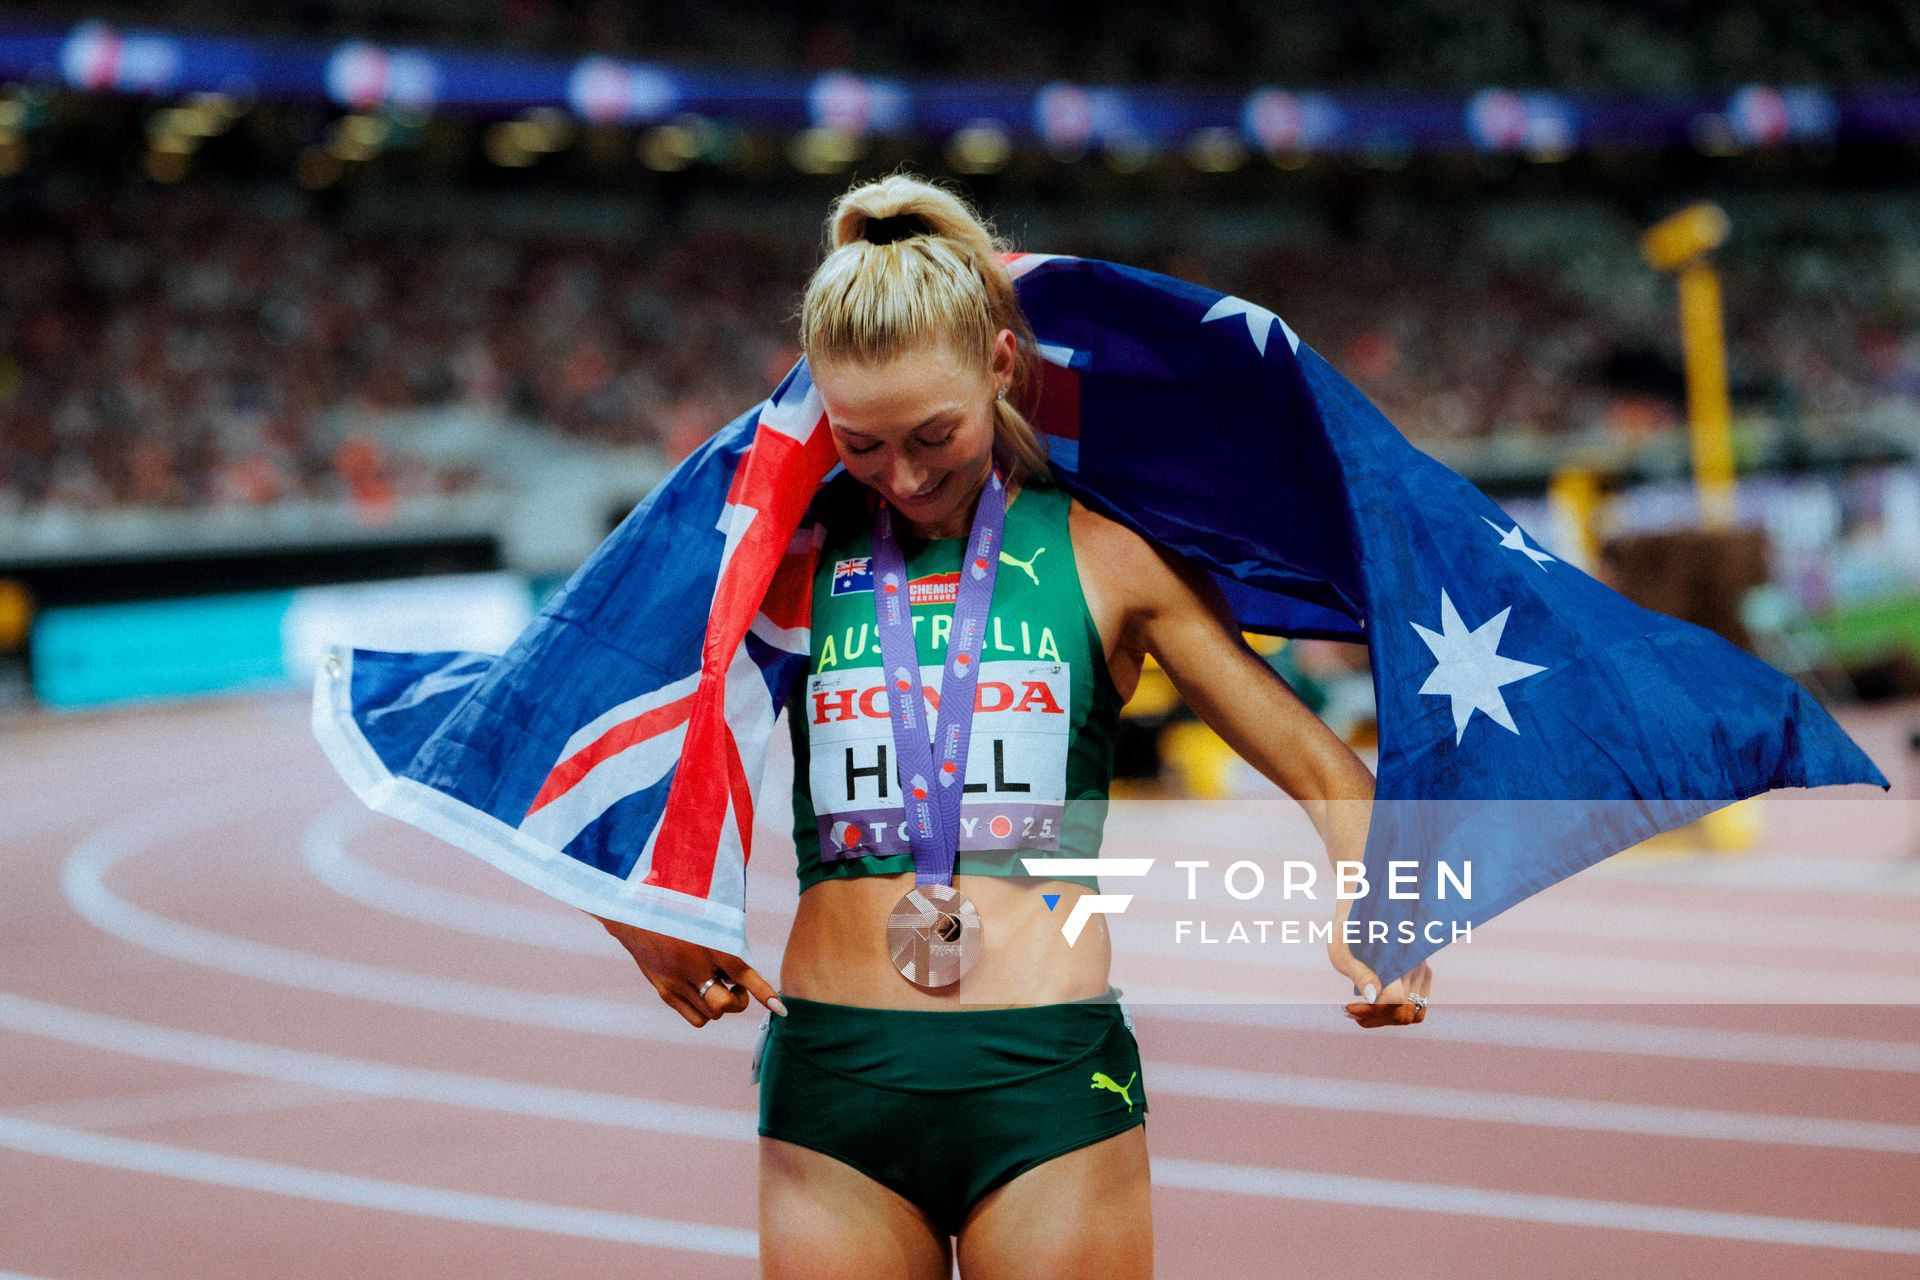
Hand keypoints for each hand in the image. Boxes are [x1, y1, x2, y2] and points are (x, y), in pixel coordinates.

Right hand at [590, 914, 786, 1027]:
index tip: (780, 1007)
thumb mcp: (709, 919)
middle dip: (739, 1000)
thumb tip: (746, 975)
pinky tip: (702, 990)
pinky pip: (694, 1017)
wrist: (635, 912)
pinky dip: (705, 1010)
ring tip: (717, 984)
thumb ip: (728, 944)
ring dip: (721, 1004)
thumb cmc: (680, 910)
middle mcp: (690, 967)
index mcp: (706, 943)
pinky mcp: (664, 991)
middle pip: (725, 1005)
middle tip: (736, 985)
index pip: (742, 973)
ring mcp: (674, 983)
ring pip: (711, 1015)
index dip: (763, 992)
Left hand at [1326, 897, 1431, 1028]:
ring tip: (1355, 1011)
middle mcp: (1415, 965)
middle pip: (1403, 1012)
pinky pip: (1417, 1008)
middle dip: (1376, 1017)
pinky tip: (1370, 1008)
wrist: (1360, 916)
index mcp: (1397, 956)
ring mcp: (1422, 971)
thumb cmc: (1347, 932)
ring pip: (1411, 1013)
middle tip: (1349, 1012)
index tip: (1347, 1008)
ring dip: (1383, 1018)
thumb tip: (1373, 996)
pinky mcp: (1422, 976)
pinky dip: (1394, 1013)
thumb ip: (1358, 973)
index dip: (1373, 1011)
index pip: (1396, 1000)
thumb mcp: (1342, 951)